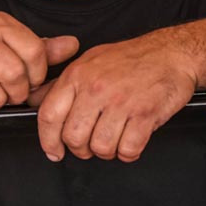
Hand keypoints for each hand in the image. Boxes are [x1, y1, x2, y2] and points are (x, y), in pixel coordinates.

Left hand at [37, 35, 196, 162]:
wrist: (171, 53)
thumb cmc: (129, 59)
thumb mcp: (87, 63)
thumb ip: (60, 85)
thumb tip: (34, 102)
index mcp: (76, 76)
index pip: (49, 115)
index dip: (47, 140)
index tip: (53, 151)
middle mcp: (95, 89)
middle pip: (73, 137)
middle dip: (80, 150)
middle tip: (89, 147)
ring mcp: (120, 102)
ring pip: (100, 147)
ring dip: (106, 152)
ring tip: (113, 141)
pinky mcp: (145, 114)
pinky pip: (128, 149)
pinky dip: (129, 153)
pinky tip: (130, 141)